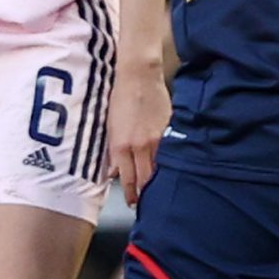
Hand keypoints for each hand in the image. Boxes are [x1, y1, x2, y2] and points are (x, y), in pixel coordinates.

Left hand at [107, 69, 169, 206]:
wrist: (138, 76)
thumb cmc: (119, 98)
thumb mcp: (109, 127)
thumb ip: (113, 152)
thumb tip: (113, 172)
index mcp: (121, 146)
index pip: (128, 179)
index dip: (132, 194)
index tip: (133, 202)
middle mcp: (140, 146)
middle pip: (146, 179)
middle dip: (145, 193)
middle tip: (145, 202)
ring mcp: (157, 139)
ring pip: (160, 169)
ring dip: (158, 181)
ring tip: (157, 190)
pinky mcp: (169, 131)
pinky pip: (170, 153)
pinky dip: (168, 164)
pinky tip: (169, 169)